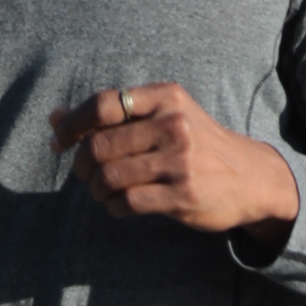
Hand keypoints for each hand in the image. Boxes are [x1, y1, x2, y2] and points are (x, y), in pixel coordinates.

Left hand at [50, 84, 300, 235]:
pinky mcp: (183, 195)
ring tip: (103, 192)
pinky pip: (127, 203)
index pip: (103, 105)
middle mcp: (173, 124)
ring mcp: (180, 161)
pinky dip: (113, 207)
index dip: (72, 125)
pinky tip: (119, 205)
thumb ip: (113, 117)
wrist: (251, 177)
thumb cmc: (197, 144)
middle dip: (81, 165)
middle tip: (84, 174)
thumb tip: (54, 118)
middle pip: (100, 145)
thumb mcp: (163, 117)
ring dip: (96, 189)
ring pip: (109, 177)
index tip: (59, 142)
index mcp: (166, 98)